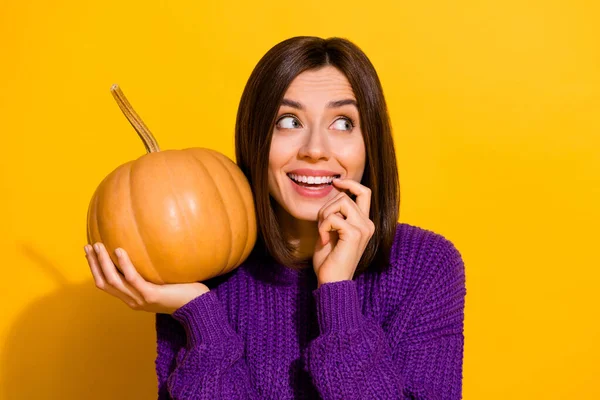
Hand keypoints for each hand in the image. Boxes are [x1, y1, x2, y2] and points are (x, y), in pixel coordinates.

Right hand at [84, 242, 209, 313]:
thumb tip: (152, 248)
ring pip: (113, 281)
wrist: (199, 307)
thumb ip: (154, 270)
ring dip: (102, 263)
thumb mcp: (165, 280)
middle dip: (93, 265)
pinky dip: (124, 265)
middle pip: (104, 283)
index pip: (107, 285)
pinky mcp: (150, 295)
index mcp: (133, 297)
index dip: (95, 269)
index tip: (90, 252)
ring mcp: (140, 299)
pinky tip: (119, 251)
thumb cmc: (186, 290)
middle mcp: (133, 300)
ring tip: (99, 246)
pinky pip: (132, 279)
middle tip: (88, 246)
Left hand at [313, 178, 374, 287]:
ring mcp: (363, 228)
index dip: (350, 183)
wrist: (332, 281)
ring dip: (324, 216)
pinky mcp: (355, 234)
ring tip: (323, 233)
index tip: (335, 183)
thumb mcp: (332, 232)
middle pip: (345, 197)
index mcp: (365, 223)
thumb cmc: (329, 259)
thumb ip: (336, 214)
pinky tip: (324, 240)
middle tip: (322, 226)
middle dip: (327, 207)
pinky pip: (333, 218)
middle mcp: (368, 224)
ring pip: (340, 203)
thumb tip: (332, 194)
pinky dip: (323, 227)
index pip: (364, 192)